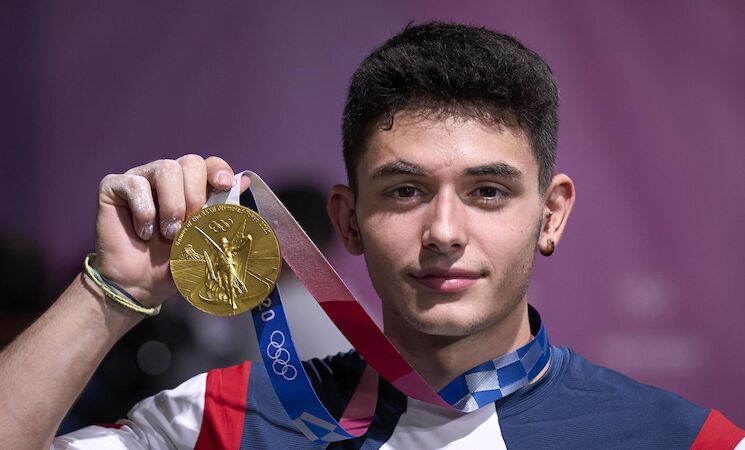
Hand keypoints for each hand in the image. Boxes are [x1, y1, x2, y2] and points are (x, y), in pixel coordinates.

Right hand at [92, 155, 248, 306]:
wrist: (140, 285)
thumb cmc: (173, 262)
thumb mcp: (205, 240)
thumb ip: (223, 212)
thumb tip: (244, 182)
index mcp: (191, 186)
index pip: (209, 163)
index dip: (218, 170)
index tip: (223, 186)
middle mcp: (167, 177)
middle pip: (190, 162)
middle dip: (195, 194)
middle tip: (190, 224)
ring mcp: (140, 178)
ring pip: (165, 168)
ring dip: (172, 204)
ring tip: (168, 233)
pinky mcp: (114, 187)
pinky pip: (134, 184)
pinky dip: (144, 212)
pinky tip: (144, 233)